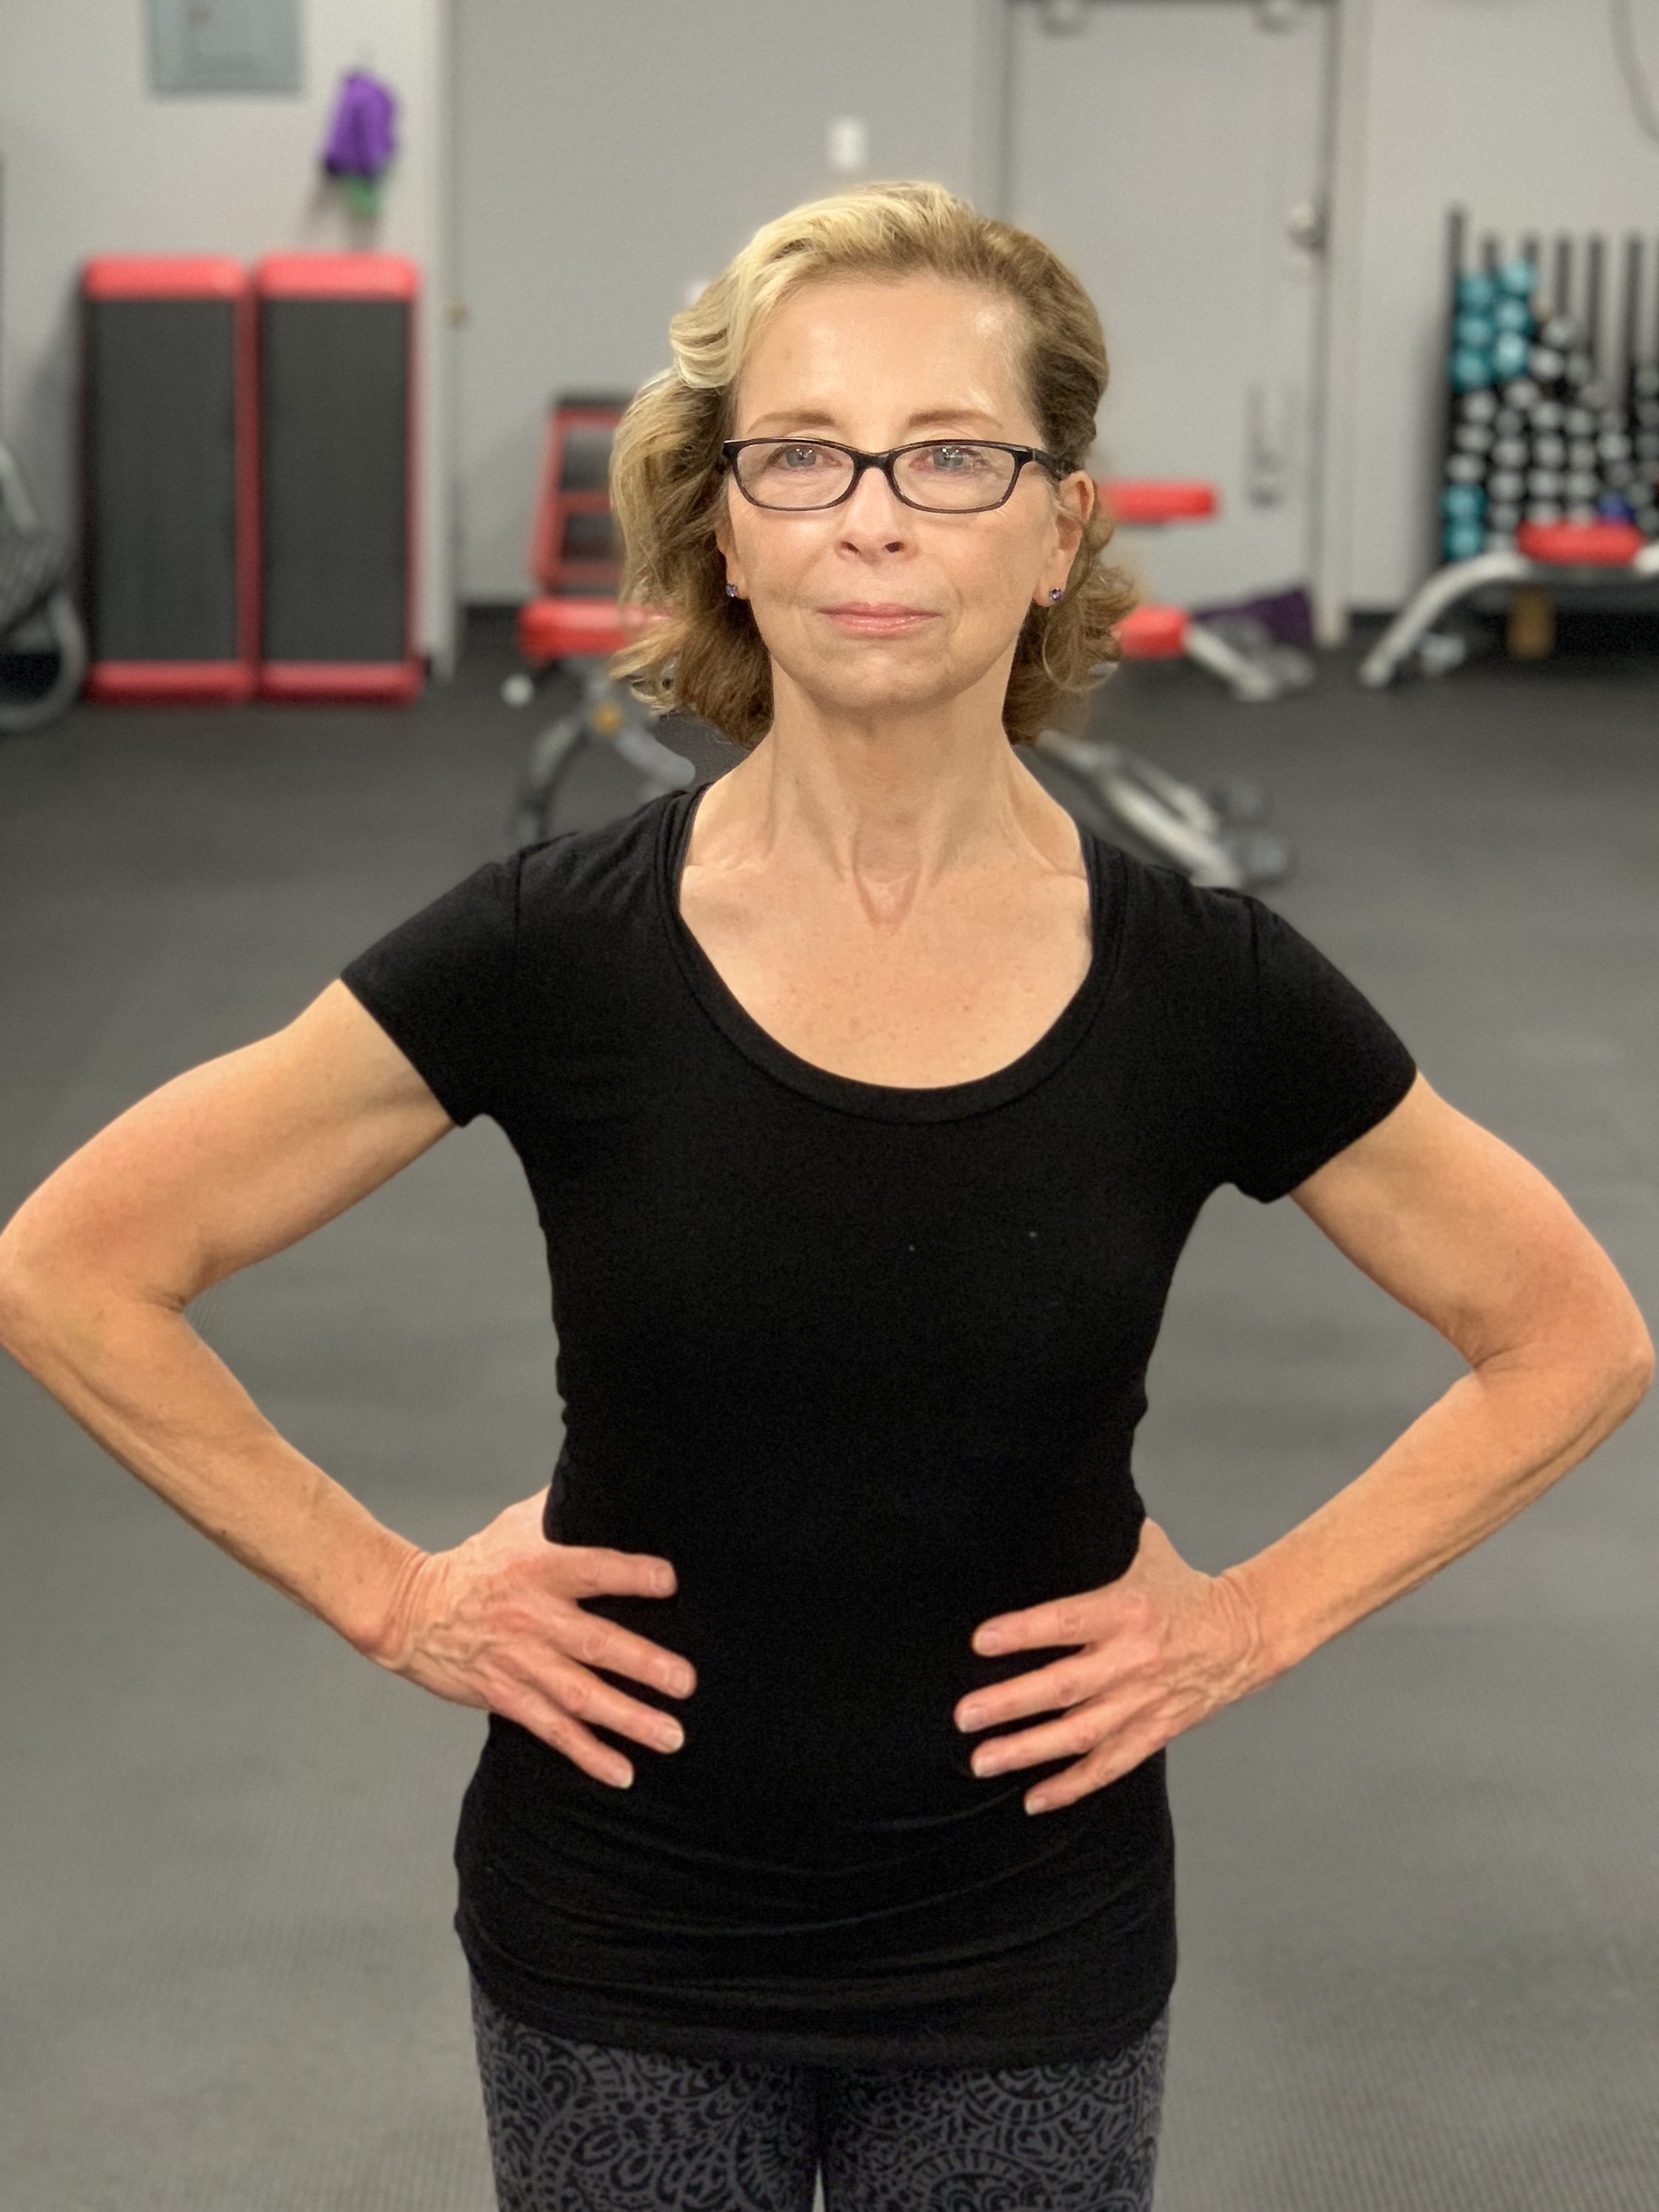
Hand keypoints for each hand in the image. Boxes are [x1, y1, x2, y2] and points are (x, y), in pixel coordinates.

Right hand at [368, 1490, 694, 1789]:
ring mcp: (520, 1662)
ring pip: (578, 1695)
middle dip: (642, 1664)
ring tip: (670, 1735)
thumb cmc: (477, 1564)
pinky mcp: (506, 1696)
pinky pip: (551, 1729)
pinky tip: (621, 1771)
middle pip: (594, 1642)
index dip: (630, 1574)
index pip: (592, 1568)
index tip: (669, 1582)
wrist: (410, 1611)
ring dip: (627, 1718)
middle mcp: (533, 1617)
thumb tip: (607, 1476)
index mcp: (540, 1567)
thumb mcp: (518, 1524)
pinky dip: (585, 1753)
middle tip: (685, 1682)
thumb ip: (564, 1507)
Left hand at [954, 1518, 1263, 1814]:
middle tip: (964, 1715)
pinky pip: (1110, 1765)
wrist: (1247, 1634)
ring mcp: (1144, 1701)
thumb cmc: (1185, 1592)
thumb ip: (1102, 1539)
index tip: (980, 1642)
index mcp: (1127, 1610)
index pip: (1066, 1621)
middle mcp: (1133, 1659)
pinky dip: (1073, 1786)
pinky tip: (1036, 1798)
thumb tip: (1061, 1506)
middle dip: (1009, 1703)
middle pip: (1063, 1687)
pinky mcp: (1156, 1731)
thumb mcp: (1145, 1554)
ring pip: (1079, 1734)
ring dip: (1028, 1751)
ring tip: (983, 1761)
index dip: (1022, 1633)